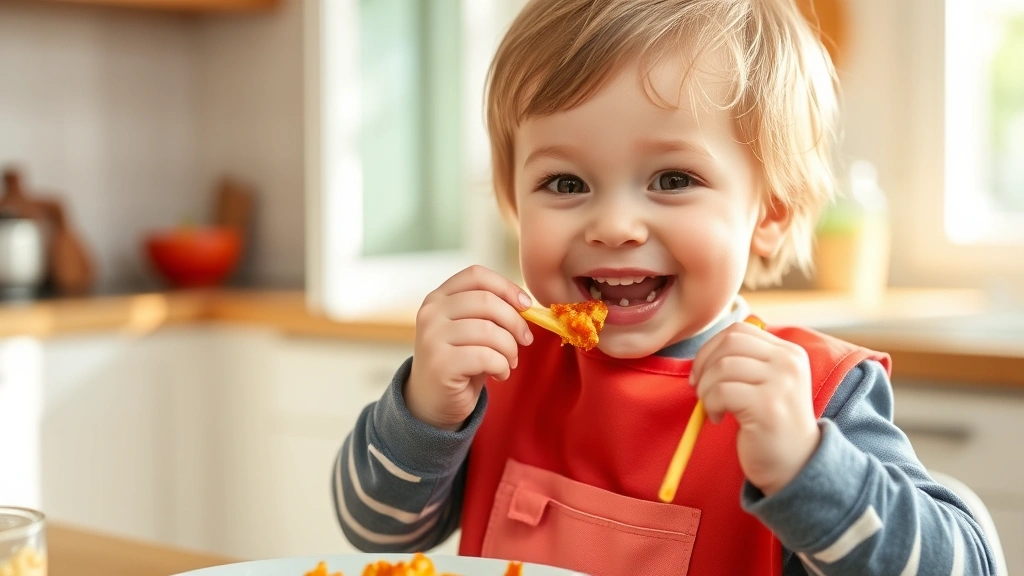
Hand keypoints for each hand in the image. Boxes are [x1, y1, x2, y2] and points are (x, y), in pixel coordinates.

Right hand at [405, 265, 534, 430]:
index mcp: (438, 298)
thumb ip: (490, 313)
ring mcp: (432, 337)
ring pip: (489, 330)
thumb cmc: (460, 363)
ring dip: (510, 349)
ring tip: (509, 362)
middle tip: (525, 340)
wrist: (432, 403)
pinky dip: (502, 366)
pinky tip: (500, 374)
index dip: (507, 287)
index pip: (476, 275)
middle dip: (515, 322)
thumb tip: (525, 304)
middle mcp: (431, 313)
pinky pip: (486, 357)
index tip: (526, 305)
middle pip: (486, 301)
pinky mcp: (440, 363)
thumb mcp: (472, 330)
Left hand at [690, 321, 819, 494]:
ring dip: (706, 388)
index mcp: (789, 352)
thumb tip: (705, 351)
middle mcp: (789, 362)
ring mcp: (781, 383)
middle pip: (729, 343)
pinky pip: (722, 392)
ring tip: (711, 406)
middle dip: (704, 364)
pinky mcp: (768, 405)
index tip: (702, 372)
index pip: (739, 330)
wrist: (795, 466)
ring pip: (722, 366)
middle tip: (700, 389)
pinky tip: (719, 419)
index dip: (711, 348)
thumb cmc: (771, 424)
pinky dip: (711, 404)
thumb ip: (746, 361)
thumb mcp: (767, 383)